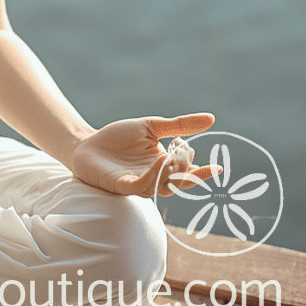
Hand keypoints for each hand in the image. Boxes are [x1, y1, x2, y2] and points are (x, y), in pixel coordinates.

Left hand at [68, 112, 218, 197]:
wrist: (87, 143)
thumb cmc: (118, 138)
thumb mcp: (152, 127)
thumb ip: (180, 125)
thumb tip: (211, 118)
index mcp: (164, 166)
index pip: (188, 173)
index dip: (203, 172)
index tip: (218, 167)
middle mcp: (155, 179)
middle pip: (179, 182)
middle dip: (187, 170)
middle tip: (185, 150)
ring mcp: (140, 184)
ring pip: (164, 185)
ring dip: (172, 171)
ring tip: (173, 154)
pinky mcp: (123, 186)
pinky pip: (143, 186)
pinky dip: (154, 175)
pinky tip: (160, 160)